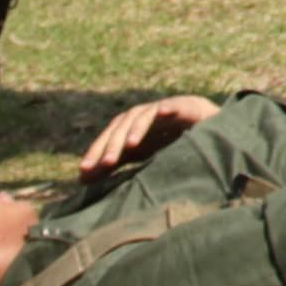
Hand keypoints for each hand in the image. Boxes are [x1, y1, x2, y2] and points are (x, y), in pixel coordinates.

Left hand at [78, 95, 221, 177]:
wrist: (203, 124)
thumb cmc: (167, 139)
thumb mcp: (138, 155)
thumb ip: (114, 164)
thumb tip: (82, 179)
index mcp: (129, 128)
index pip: (109, 137)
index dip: (96, 152)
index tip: (84, 172)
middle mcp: (142, 116)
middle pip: (122, 126)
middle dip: (113, 144)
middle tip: (105, 163)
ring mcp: (162, 109)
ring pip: (144, 115)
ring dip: (137, 128)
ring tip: (131, 145)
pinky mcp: (183, 105)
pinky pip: (173, 105)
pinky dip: (167, 107)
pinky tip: (163, 113)